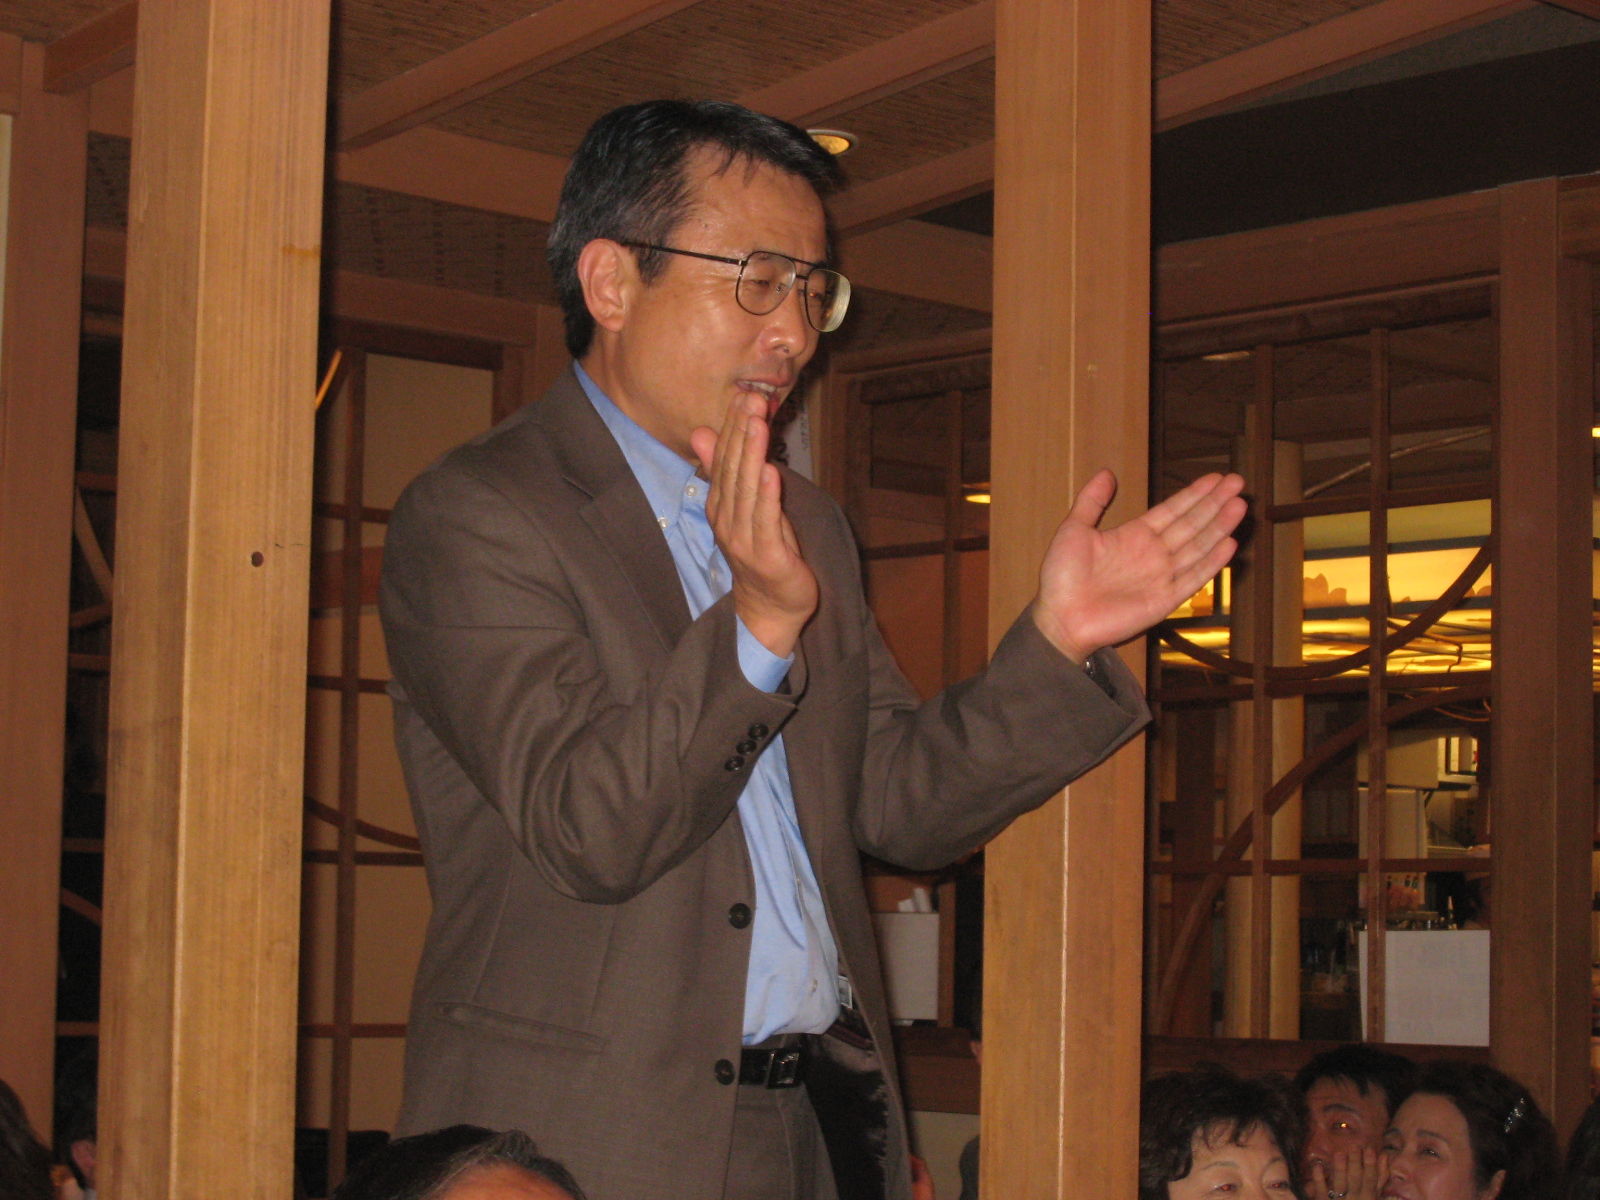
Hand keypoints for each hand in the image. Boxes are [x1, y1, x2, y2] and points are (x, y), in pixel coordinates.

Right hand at [689, 393, 817, 657]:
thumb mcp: (746, 505)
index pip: (724, 459)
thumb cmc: (764, 551)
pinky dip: (767, 495)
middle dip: (742, 432)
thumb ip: (729, 469)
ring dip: (752, 454)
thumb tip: (704, 432)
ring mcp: (743, 537)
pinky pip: (765, 520)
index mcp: (721, 504)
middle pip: (733, 468)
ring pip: (747, 489)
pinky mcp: (765, 554)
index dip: (733, 427)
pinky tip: (770, 471)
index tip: (743, 395)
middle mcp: (726, 518)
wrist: (771, 605)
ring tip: (758, 423)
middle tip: (750, 399)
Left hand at [1029, 469, 1245, 663]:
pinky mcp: (1164, 600)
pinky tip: (1229, 544)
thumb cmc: (1062, 576)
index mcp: (1134, 536)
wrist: (1059, 616)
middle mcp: (1153, 554)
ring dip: (1219, 527)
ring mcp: (1161, 576)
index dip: (1195, 494)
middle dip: (1215, 504)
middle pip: (1191, 524)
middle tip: (1239, 482)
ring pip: (1197, 547)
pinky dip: (1211, 563)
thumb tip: (1107, 472)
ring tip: (1239, 506)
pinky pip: (1192, 578)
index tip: (1217, 477)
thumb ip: (1092, 501)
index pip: (1173, 510)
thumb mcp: (1074, 529)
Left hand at [1311, 1146, 1385, 1199]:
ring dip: (1340, 1170)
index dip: (1372, 1167)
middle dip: (1356, 1164)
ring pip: (1340, 1186)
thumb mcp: (1374, 1195)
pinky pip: (1322, 1193)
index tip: (1371, 1149)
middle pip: (1356, 1181)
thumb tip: (1385, 1157)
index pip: (1371, 1182)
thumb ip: (1380, 1179)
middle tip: (1354, 1146)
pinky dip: (1319, 1181)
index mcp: (1369, 1198)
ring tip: (1339, 1153)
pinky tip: (1318, 1167)